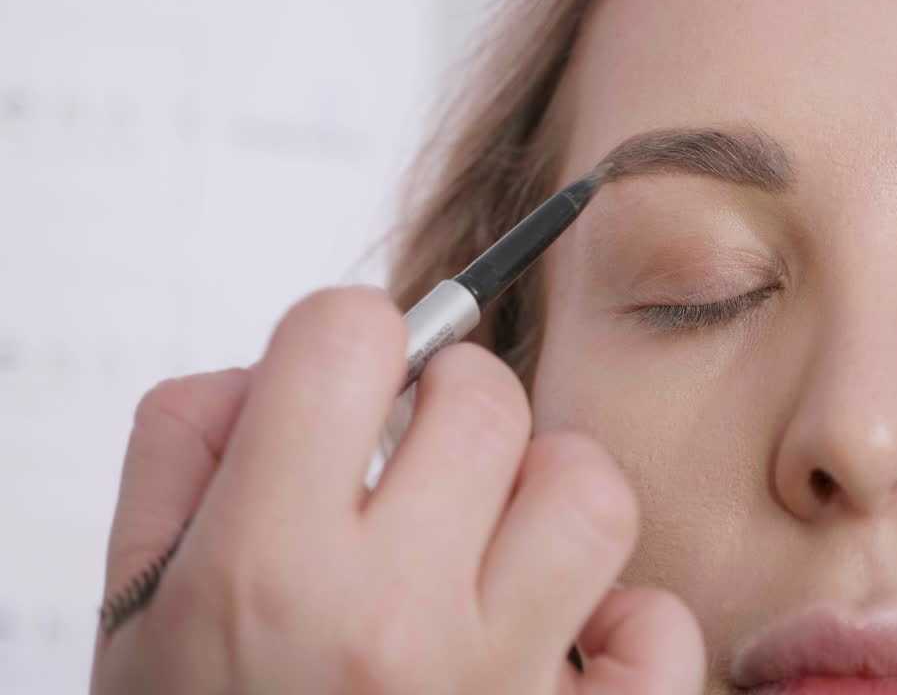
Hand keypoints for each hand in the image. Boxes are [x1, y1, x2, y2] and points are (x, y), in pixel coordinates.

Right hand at [90, 286, 705, 694]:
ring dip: (548, 496)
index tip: (349, 394)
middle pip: (486, 396)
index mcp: (265, 569)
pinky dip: (622, 628)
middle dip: (447, 410)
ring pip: (593, 491)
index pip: (350, 334)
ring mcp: (501, 690)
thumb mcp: (140, 606)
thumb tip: (280, 367)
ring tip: (497, 545)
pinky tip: (560, 646)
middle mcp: (390, 623)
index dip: (349, 345)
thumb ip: (187, 452)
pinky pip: (658, 631)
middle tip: (419, 470)